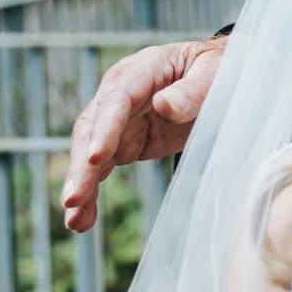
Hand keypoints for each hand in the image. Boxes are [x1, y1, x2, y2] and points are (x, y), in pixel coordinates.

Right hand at [61, 36, 227, 230]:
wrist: (218, 77)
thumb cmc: (217, 70)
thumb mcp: (214, 74)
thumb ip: (192, 91)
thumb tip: (164, 105)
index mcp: (142, 70)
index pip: (116, 100)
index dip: (105, 128)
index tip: (97, 157)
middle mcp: (121, 94)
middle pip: (92, 129)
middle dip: (82, 165)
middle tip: (72, 198)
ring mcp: (119, 121)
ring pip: (91, 154)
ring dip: (82, 186)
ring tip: (74, 221)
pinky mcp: (124, 143)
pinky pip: (102, 169)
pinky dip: (92, 194)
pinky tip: (83, 220)